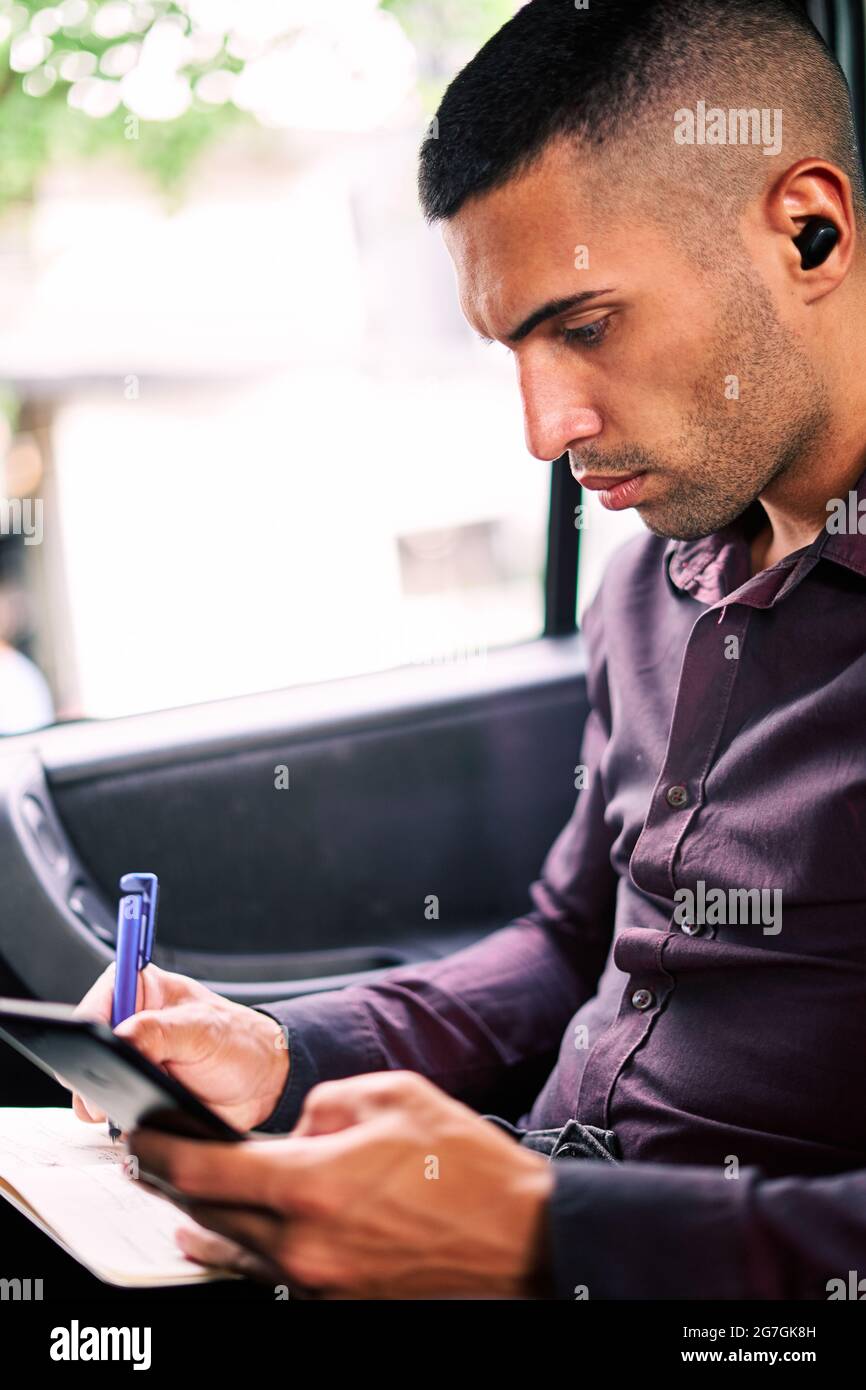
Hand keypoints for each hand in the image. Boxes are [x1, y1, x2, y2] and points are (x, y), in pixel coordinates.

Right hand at [61, 962, 288, 1132]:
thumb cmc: (237, 1042)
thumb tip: (119, 1041)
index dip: (90, 1036)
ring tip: (147, 1094)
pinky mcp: (129, 1091)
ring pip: (87, 1087)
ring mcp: (125, 1059)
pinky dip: (119, 1118)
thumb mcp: (201, 1031)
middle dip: (96, 1075)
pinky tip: (147, 1111)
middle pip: (82, 1053)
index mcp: (138, 988)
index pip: (91, 1009)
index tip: (104, 1056)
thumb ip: (158, 1032)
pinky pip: (104, 1111)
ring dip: (108, 1100)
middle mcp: (125, 1022)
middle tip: (126, 1085)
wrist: (259, 1082)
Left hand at [129, 1071, 554, 1298]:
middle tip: (154, 1154)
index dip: (162, 1152)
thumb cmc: (468, 1168)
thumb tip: (296, 1127)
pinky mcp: (338, 1299)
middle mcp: (306, 1244)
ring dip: (204, 1217)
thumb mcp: (395, 1096)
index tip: (140, 1134)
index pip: (206, 1173)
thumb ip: (327, 1103)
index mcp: (314, 1185)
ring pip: (235, 1248)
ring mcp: (320, 1280)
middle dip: (173, 1182)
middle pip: (209, 1216)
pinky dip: (241, 1250)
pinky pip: (270, 1271)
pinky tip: (225, 1238)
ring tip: (185, 1190)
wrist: (524, 1239)